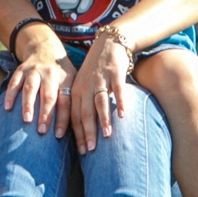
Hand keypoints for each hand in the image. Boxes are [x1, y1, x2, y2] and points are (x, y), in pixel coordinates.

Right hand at [1, 27, 76, 136]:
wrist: (45, 50)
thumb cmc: (61, 75)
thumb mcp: (72, 82)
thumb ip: (74, 101)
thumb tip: (81, 129)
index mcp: (66, 80)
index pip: (65, 102)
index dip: (62, 119)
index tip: (57, 135)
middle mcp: (50, 74)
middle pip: (48, 96)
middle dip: (45, 114)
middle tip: (41, 131)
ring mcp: (34, 71)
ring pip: (31, 88)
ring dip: (28, 105)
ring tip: (26, 120)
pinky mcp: (21, 69)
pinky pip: (14, 82)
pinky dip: (10, 95)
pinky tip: (7, 108)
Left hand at [70, 36, 129, 153]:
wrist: (107, 45)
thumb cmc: (96, 71)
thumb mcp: (84, 87)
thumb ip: (84, 105)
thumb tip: (85, 132)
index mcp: (76, 92)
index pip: (74, 116)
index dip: (77, 134)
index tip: (82, 151)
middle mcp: (85, 87)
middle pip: (84, 112)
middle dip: (87, 132)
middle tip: (90, 150)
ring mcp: (99, 80)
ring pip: (99, 102)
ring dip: (102, 119)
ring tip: (106, 135)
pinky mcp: (114, 73)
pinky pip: (117, 89)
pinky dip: (120, 101)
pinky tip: (123, 114)